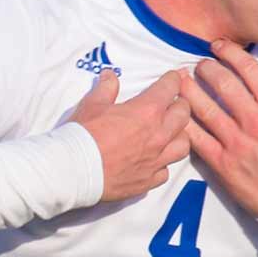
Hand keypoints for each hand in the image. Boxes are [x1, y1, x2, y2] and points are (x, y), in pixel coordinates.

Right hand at [74, 70, 191, 202]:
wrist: (73, 170)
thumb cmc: (82, 135)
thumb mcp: (92, 104)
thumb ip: (106, 88)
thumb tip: (110, 75)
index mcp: (147, 112)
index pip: (170, 88)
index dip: (173, 79)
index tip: (174, 77)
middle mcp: (158, 135)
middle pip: (184, 114)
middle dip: (180, 104)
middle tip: (172, 103)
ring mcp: (156, 160)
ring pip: (183, 145)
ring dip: (179, 136)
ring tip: (170, 133)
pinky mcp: (148, 180)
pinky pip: (165, 171)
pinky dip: (162, 164)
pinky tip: (154, 161)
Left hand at [180, 41, 257, 216]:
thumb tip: (255, 82)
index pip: (249, 69)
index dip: (230, 52)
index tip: (219, 46)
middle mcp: (255, 121)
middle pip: (222, 83)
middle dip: (207, 68)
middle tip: (200, 64)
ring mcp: (236, 142)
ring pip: (204, 107)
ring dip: (189, 89)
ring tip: (182, 80)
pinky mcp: (222, 163)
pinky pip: (196, 137)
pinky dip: (185, 122)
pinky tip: (179, 112)